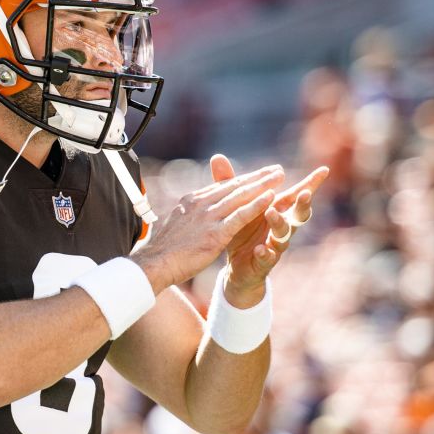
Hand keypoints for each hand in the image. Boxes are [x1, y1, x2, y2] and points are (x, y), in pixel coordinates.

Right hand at [131, 163, 285, 292]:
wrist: (155, 264)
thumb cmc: (164, 250)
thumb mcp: (177, 224)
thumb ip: (190, 214)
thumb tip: (193, 210)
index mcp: (192, 201)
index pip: (222, 187)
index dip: (242, 180)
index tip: (258, 175)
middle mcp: (201, 204)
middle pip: (234, 186)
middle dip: (257, 177)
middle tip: (276, 170)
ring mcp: (208, 217)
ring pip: (240, 196)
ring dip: (262, 185)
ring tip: (279, 177)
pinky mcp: (215, 233)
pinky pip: (240, 216)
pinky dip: (256, 204)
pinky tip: (270, 197)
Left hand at [215, 156, 329, 306]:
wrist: (235, 266)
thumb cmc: (241, 230)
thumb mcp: (235, 205)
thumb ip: (230, 183)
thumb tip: (218, 157)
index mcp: (277, 209)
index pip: (295, 194)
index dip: (311, 183)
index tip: (324, 170)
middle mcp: (281, 226)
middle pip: (298, 214)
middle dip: (303, 204)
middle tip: (305, 193)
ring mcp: (275, 244)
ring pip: (284, 234)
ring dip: (279, 223)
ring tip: (271, 213)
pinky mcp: (264, 261)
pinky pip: (268, 257)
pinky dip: (265, 252)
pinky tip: (260, 248)